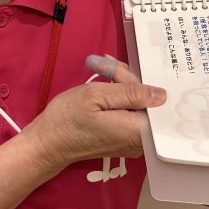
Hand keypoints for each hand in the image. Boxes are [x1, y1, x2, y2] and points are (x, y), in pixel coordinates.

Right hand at [22, 57, 165, 172]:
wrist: (47, 144)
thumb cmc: (68, 118)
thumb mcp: (96, 96)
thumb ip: (131, 93)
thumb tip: (161, 95)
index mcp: (137, 131)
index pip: (157, 102)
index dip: (144, 81)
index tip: (125, 69)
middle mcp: (139, 141)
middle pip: (147, 102)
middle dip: (127, 79)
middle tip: (103, 64)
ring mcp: (131, 142)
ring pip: (137, 105)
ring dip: (121, 85)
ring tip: (100, 69)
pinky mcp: (122, 139)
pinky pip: (129, 112)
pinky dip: (118, 97)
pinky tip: (104, 82)